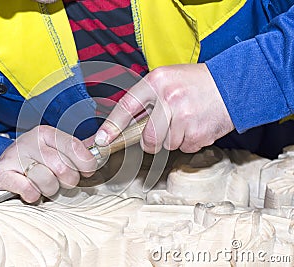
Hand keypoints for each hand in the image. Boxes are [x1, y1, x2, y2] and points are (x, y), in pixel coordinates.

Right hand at [0, 126, 96, 202]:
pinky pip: (28, 189)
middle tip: (60, 181)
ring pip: (47, 181)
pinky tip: (30, 192)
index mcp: (46, 133)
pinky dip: (33, 195)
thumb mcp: (55, 150)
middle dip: (66, 181)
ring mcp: (14, 157)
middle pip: (63, 168)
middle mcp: (30, 141)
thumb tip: (102, 146)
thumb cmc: (35, 162)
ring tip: (43, 186)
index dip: (86, 163)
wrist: (1, 169)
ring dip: (49, 190)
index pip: (74, 147)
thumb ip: (77, 150)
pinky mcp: (2, 173)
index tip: (87, 172)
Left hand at [95, 63, 234, 153]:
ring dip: (174, 138)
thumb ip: (147, 99)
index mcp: (157, 81)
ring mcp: (184, 116)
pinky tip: (196, 125)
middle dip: (151, 141)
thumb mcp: (168, 80)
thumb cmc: (196, 83)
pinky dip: (188, 140)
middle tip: (161, 130)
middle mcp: (169, 98)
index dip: (112, 126)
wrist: (233, 84)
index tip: (102, 140)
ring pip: (166, 145)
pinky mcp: (198, 133)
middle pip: (148, 137)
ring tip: (186, 119)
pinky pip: (184, 148)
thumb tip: (126, 125)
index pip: (126, 106)